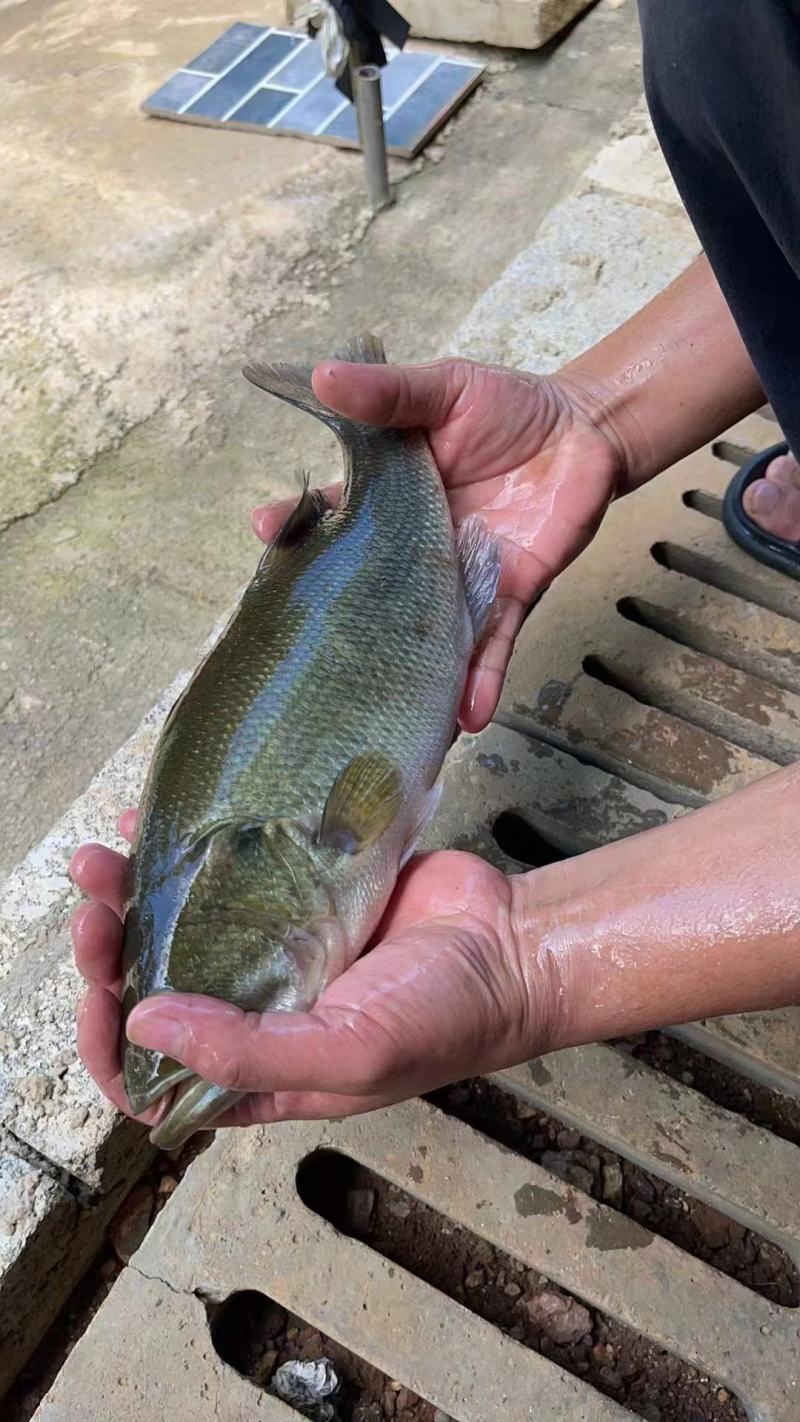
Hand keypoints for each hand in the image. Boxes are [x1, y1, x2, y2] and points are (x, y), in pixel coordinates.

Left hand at [71, 820, 556, 1128]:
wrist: (511, 942)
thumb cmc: (446, 1018)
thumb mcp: (348, 1054)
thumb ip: (249, 1052)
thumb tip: (144, 1028)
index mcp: (260, 1073)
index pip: (154, 1078)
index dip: (110, 1044)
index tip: (99, 991)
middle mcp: (256, 1013)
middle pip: (154, 993)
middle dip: (109, 956)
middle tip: (96, 908)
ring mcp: (274, 951)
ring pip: (179, 929)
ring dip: (132, 899)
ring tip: (103, 858)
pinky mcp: (296, 896)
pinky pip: (226, 878)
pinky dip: (185, 856)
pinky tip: (156, 828)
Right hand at [253, 356, 626, 731]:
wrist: (586, 432)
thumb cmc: (508, 408)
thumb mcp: (443, 388)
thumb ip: (390, 394)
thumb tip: (323, 376)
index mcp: (390, 500)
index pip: (333, 518)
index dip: (298, 527)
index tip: (266, 531)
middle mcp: (415, 550)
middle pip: (367, 590)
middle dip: (333, 618)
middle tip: (303, 643)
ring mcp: (458, 580)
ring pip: (421, 634)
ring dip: (401, 674)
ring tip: (372, 714)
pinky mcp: (508, 597)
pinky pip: (490, 646)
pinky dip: (478, 681)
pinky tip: (465, 717)